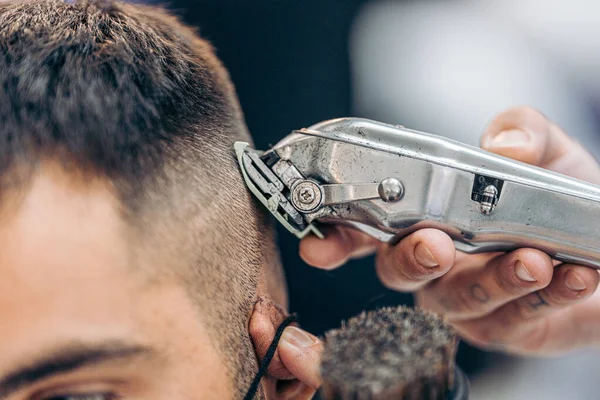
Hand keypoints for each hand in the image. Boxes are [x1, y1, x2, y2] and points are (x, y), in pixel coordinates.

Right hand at [300, 107, 599, 354]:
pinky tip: (574, 275)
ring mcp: (467, 299)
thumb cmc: (561, 196)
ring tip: (532, 259)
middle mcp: (436, 264)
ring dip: (492, 279)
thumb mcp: (546, 153)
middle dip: (412, 259)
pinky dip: (546, 296)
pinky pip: (517, 318)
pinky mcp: (508, 327)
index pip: (368, 230)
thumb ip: (523, 133)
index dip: (336, 238)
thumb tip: (504, 144)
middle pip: (398, 271)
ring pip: (458, 299)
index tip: (319, 245)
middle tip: (439, 245)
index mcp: (426, 219)